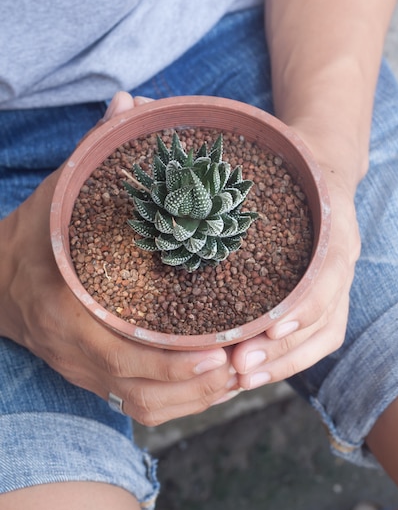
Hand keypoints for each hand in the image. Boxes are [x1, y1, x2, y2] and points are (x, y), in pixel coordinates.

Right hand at [0, 92, 235, 424]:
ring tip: (242, 374)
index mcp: (68, 307)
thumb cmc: (39, 234)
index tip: (220, 350)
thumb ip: (97, 150)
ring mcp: (85, 372)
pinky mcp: (95, 379)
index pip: (123, 351)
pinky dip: (181, 402)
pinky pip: (140, 406)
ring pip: (147, 406)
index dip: (174, 362)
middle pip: (145, 391)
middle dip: (200, 386)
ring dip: (198, 400)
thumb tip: (130, 103)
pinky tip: (214, 383)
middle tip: (247, 362)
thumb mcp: (63, 190)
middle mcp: (78, 350)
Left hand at [230, 135, 360, 388]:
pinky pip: (319, 336)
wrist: (323, 167)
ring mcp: (339, 280)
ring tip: (240, 378)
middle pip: (325, 315)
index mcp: (334, 224)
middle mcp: (342, 257)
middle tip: (239, 367)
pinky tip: (253, 371)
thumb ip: (234, 156)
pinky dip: (289, 358)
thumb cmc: (294, 159)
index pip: (328, 274)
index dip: (303, 304)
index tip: (270, 327)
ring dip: (284, 361)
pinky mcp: (328, 297)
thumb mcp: (274, 149)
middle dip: (283, 347)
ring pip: (323, 334)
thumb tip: (158, 133)